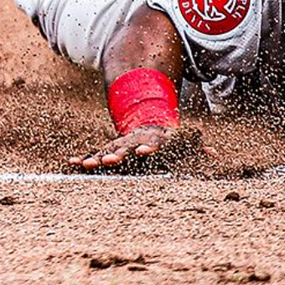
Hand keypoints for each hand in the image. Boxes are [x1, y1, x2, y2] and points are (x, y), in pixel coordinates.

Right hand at [69, 125, 204, 171]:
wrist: (147, 119)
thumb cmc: (168, 138)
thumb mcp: (182, 141)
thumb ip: (195, 147)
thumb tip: (213, 154)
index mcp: (154, 140)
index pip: (153, 144)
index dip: (150, 148)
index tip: (145, 152)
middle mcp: (134, 141)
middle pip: (127, 149)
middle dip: (118, 155)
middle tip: (110, 160)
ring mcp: (120, 145)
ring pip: (108, 151)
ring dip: (98, 159)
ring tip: (87, 165)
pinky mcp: (109, 149)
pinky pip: (95, 154)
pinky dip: (83, 159)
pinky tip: (70, 163)